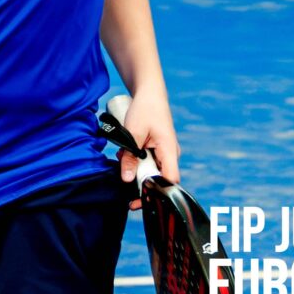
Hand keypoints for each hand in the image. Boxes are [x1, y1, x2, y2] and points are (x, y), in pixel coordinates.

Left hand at [118, 90, 181, 209]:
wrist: (148, 94)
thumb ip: (130, 157)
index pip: (170, 180)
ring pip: (151, 170)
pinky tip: (125, 154)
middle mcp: (170, 155)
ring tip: (123, 159)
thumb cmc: (145, 109)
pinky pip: (147, 162)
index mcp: (169, 151)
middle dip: (141, 184)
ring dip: (136, 170)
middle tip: (125, 192)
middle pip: (159, 179)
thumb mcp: (133, 133)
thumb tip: (127, 179)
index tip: (142, 200)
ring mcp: (164, 153)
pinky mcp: (157, 150)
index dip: (158, 193)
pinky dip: (136, 161)